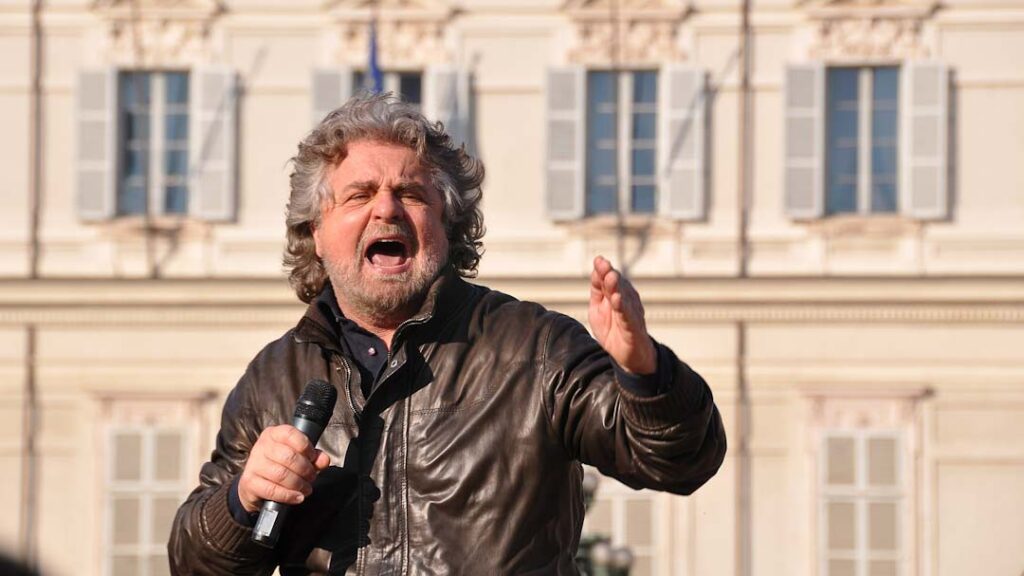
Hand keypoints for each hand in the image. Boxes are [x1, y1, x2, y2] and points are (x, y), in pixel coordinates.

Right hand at [237, 424, 330, 512]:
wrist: (256, 484)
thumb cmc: (281, 466)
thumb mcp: (299, 457)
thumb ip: (314, 457)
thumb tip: (324, 460)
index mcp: (274, 434)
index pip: (291, 434)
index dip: (306, 447)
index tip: (313, 458)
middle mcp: (262, 446)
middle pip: (288, 456)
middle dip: (305, 469)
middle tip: (311, 477)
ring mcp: (253, 464)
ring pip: (281, 474)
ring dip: (298, 484)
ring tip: (306, 488)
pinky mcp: (249, 482)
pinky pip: (272, 490)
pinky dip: (288, 495)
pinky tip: (297, 497)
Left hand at [588, 256, 656, 374]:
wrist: (628, 356)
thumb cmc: (613, 331)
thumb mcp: (598, 309)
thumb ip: (597, 291)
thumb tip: (595, 271)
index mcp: (615, 295)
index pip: (608, 279)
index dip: (603, 270)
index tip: (598, 260)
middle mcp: (626, 300)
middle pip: (618, 284)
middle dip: (610, 274)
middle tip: (604, 264)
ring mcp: (631, 313)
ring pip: (624, 297)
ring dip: (617, 287)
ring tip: (610, 277)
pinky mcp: (633, 327)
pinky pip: (628, 316)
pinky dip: (623, 307)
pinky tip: (617, 300)